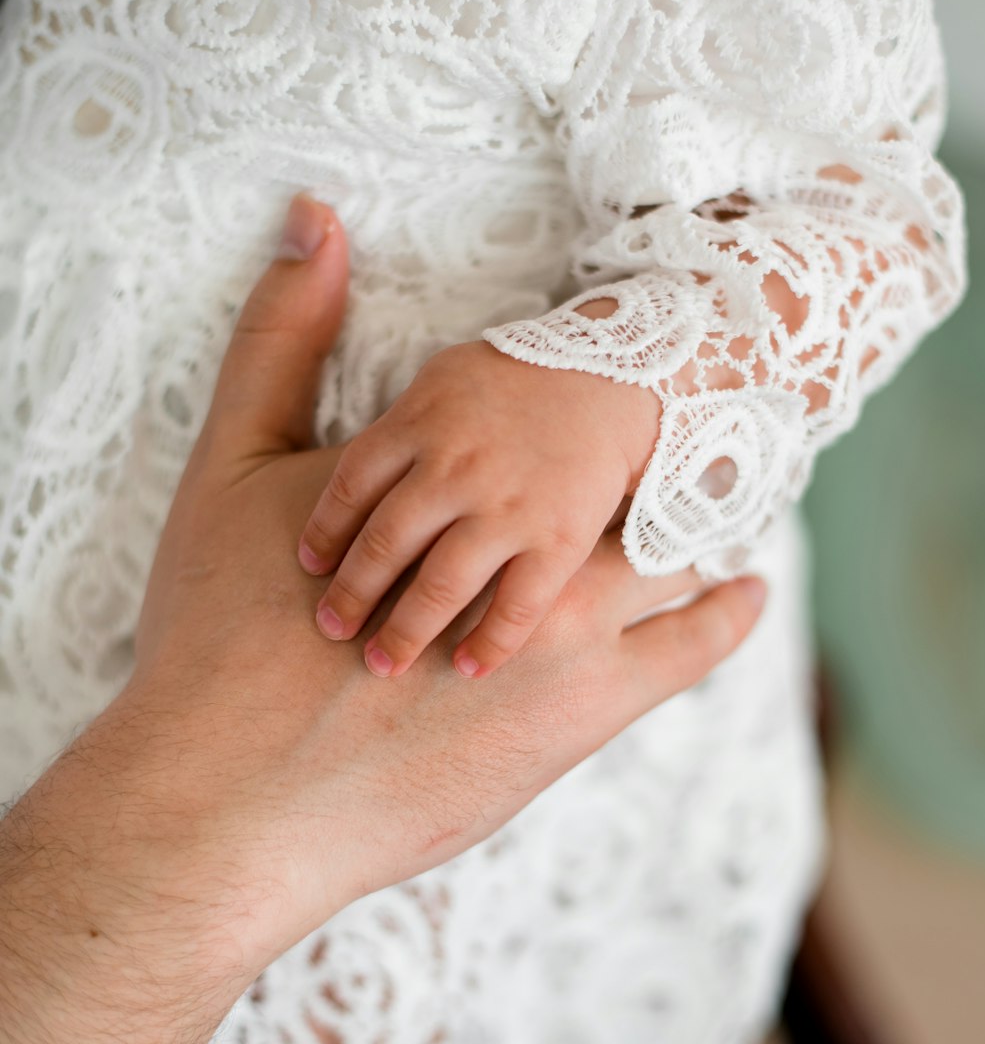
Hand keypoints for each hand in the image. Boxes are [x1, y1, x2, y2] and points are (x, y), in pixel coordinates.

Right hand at [0, 194, 765, 1043]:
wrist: (227, 790)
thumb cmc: (221, 631)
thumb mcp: (234, 467)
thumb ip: (280, 339)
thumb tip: (312, 211)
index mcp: (460, 487)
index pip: (568, 422)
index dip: (613, 396)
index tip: (660, 372)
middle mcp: (526, 542)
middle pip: (631, 482)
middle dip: (675, 452)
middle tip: (739, 431)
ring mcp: (569, 634)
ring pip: (670, 559)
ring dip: (706, 524)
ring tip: (745, 499)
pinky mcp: (580, 718)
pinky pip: (685, 652)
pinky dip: (722, 615)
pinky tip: (747, 594)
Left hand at [296, 334, 661, 678]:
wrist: (615, 374)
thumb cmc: (519, 379)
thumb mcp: (442, 379)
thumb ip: (399, 432)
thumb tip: (354, 487)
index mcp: (419, 424)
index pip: (351, 487)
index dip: (325, 533)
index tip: (311, 568)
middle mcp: (455, 469)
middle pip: (385, 543)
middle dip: (352, 594)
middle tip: (332, 630)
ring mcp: (508, 508)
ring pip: (440, 584)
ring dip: (405, 632)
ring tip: (381, 665)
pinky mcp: (560, 540)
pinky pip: (517, 606)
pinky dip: (490, 642)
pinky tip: (467, 669)